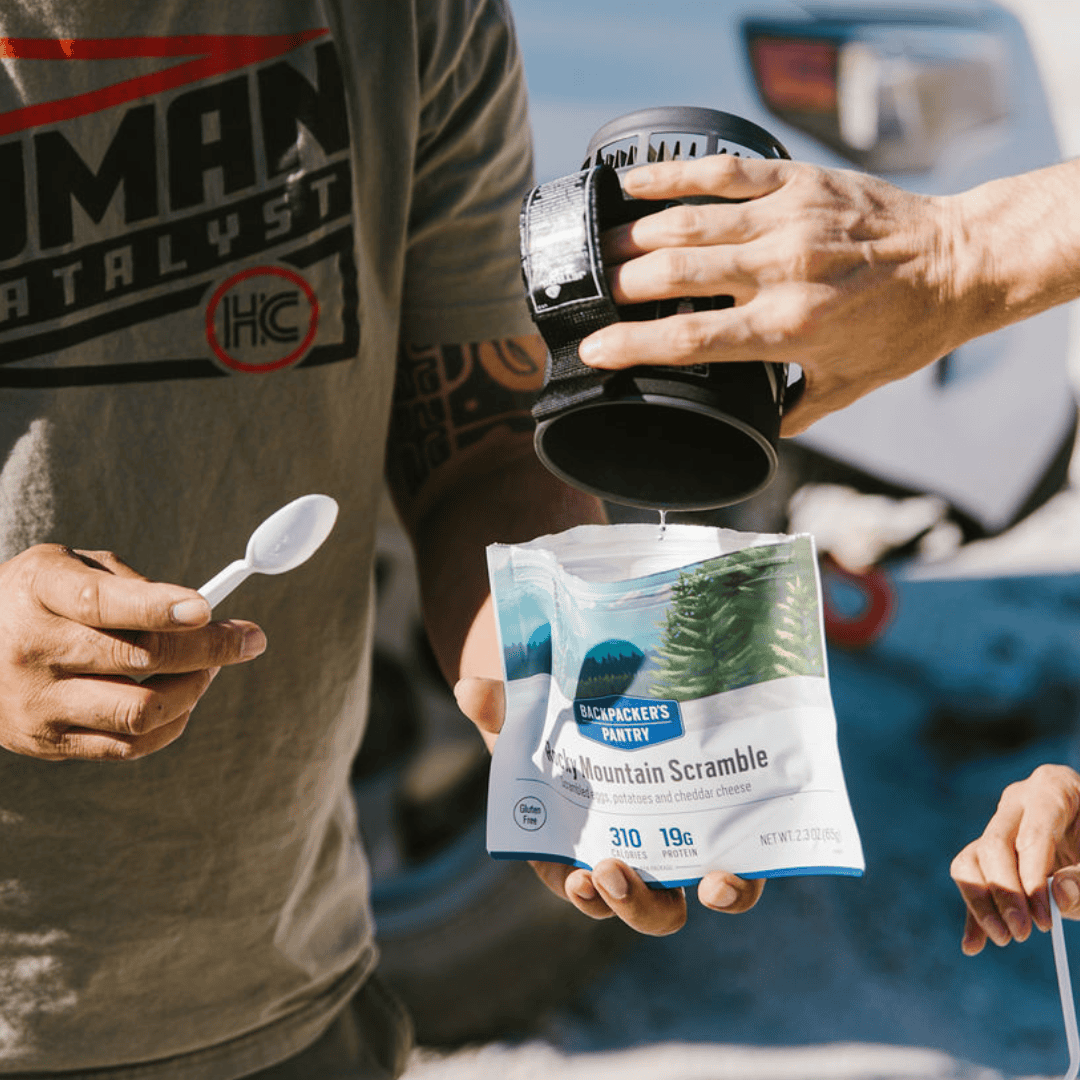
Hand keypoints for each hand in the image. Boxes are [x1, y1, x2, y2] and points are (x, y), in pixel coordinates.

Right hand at [0, 544, 265, 761]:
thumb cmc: (37, 599)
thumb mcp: (69, 567)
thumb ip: (127, 584)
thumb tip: (196, 615)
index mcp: (40, 592)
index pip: (103, 604)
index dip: (160, 607)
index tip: (208, 609)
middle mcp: (34, 650)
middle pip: (138, 659)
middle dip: (209, 649)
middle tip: (248, 639)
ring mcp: (39, 704)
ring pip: (141, 710)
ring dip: (195, 689)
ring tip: (210, 667)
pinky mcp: (50, 744)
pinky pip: (130, 746)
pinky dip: (172, 723)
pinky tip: (184, 698)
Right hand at [454, 676, 764, 934]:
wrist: (610, 703)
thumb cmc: (561, 726)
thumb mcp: (528, 720)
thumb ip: (501, 710)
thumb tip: (467, 688)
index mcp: (588, 851)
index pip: (590, 893)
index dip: (592, 899)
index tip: (581, 882)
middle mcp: (641, 857)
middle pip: (650, 910)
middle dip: (636, 905)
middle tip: (615, 872)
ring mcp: (688, 841)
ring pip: (706, 891)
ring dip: (712, 898)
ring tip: (711, 883)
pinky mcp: (727, 816)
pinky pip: (747, 851)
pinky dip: (749, 863)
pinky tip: (753, 854)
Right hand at [579, 155, 962, 434]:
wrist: (959, 262)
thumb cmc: (901, 331)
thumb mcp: (844, 389)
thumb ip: (787, 415)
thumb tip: (743, 435)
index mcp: (788, 326)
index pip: (688, 338)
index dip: (629, 347)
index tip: (593, 353)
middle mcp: (782, 269)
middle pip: (673, 274)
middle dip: (619, 287)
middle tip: (592, 298)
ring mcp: (787, 219)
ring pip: (687, 221)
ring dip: (633, 236)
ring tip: (601, 250)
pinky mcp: (796, 182)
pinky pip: (721, 172)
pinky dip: (671, 174)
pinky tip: (632, 181)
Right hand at [950, 764, 1079, 954]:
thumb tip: (1059, 895)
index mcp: (1052, 788)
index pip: (1032, 833)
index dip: (1034, 877)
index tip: (1045, 919)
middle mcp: (1017, 803)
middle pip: (994, 844)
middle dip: (1005, 892)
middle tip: (1024, 933)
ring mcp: (1001, 826)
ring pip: (972, 860)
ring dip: (982, 902)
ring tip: (1005, 939)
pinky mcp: (992, 853)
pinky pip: (972, 880)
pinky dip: (974, 913)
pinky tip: (974, 945)